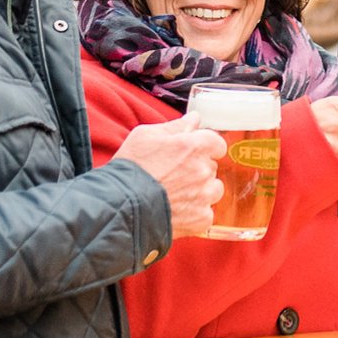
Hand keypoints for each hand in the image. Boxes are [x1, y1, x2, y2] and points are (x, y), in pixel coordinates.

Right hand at [112, 115, 226, 237]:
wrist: (120, 205)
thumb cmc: (130, 169)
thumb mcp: (145, 136)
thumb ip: (175, 126)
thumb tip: (194, 119)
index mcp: (193, 146)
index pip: (217, 143)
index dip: (205, 148)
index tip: (195, 152)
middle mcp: (203, 170)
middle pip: (212, 166)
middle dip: (198, 169)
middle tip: (176, 175)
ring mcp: (204, 195)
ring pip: (214, 189)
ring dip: (202, 190)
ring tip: (179, 193)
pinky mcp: (200, 218)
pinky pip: (207, 213)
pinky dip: (196, 212)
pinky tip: (179, 209)